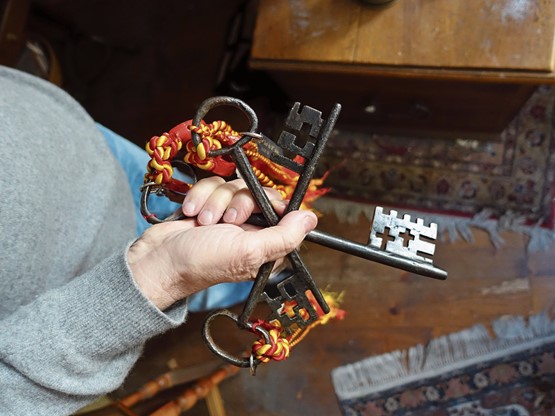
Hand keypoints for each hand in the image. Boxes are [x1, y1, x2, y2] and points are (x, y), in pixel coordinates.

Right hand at [128, 177, 317, 309]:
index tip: (254, 209)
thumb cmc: (202, 263)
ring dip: (215, 201)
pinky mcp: (210, 205)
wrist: (160, 260)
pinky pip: (215, 184)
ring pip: (234, 185)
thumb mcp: (249, 251)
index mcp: (267, 244)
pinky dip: (201, 196)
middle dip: (237, 202)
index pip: (283, 210)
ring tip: (204, 222)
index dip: (269, 204)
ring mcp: (229, 216)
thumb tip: (311, 219)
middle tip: (226, 220)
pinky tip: (192, 214)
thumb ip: (284, 235)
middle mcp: (252, 229)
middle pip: (258, 192)